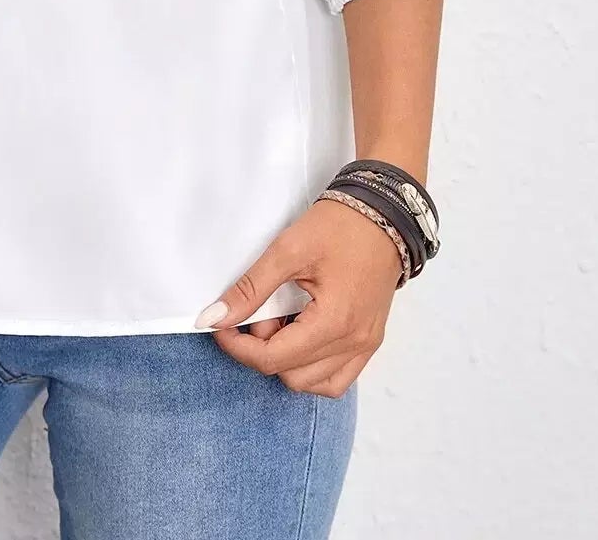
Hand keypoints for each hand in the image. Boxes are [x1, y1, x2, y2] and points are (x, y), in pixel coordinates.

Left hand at [197, 196, 403, 395]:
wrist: (383, 213)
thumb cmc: (340, 226)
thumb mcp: (287, 250)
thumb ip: (250, 288)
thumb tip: (215, 317)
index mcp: (335, 322)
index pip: (273, 359)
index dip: (238, 347)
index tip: (221, 326)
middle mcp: (354, 342)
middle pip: (291, 374)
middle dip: (264, 349)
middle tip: (261, 311)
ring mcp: (365, 345)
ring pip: (313, 383)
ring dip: (288, 360)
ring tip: (283, 320)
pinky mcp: (370, 341)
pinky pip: (337, 378)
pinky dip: (312, 367)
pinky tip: (301, 336)